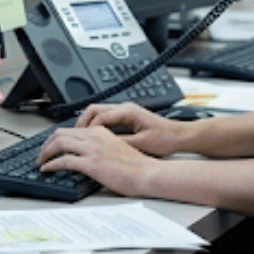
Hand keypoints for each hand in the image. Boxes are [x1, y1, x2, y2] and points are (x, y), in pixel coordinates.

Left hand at [38, 122, 158, 196]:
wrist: (148, 173)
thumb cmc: (137, 165)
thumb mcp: (118, 147)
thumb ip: (101, 146)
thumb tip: (88, 154)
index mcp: (102, 131)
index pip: (72, 129)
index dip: (57, 137)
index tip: (52, 146)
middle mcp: (95, 137)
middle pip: (61, 133)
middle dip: (47, 143)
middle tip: (42, 153)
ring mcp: (92, 149)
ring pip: (59, 143)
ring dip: (45, 152)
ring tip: (40, 161)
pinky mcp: (91, 163)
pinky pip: (63, 160)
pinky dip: (51, 164)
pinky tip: (46, 169)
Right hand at [73, 102, 189, 156]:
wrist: (180, 136)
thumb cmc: (166, 138)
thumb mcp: (141, 143)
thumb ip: (120, 143)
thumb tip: (101, 146)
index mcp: (128, 111)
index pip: (98, 116)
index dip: (86, 129)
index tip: (78, 140)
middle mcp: (125, 108)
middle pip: (94, 110)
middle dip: (81, 123)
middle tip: (72, 137)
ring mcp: (125, 111)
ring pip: (98, 113)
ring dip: (87, 124)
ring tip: (79, 138)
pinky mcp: (126, 117)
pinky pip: (105, 118)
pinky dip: (95, 126)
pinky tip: (92, 138)